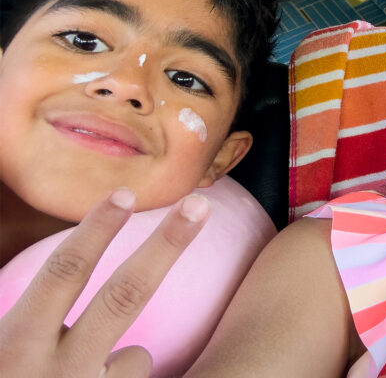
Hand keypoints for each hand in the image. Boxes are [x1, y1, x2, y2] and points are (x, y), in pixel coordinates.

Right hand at [0, 189, 209, 376]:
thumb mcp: (6, 355)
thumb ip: (29, 321)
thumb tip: (75, 280)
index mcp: (15, 345)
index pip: (62, 274)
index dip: (96, 230)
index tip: (127, 192)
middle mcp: (51, 371)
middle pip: (125, 294)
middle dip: (167, 245)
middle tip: (200, 205)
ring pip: (136, 358)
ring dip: (121, 365)